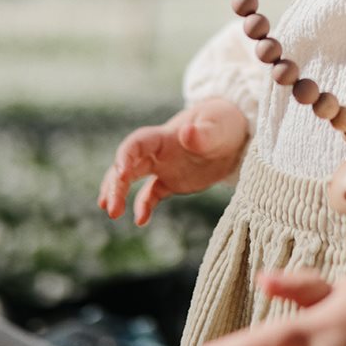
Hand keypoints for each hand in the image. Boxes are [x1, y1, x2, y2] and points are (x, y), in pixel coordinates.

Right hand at [98, 97, 248, 224]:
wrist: (235, 134)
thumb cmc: (225, 124)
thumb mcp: (218, 128)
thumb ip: (203, 134)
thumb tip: (186, 133)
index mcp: (166, 136)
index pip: (137, 143)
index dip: (125, 156)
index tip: (121, 174)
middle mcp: (159, 152)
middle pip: (128, 164)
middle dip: (115, 184)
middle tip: (110, 207)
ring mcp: (164, 167)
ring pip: (133, 179)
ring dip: (119, 193)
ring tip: (112, 213)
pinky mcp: (172, 181)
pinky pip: (151, 194)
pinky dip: (143, 206)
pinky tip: (140, 221)